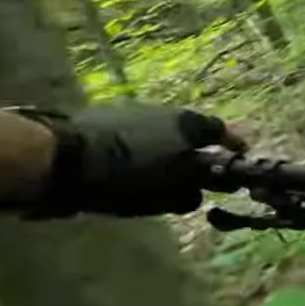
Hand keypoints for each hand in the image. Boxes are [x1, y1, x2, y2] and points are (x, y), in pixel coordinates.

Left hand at [9, 104, 243, 218]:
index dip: (231, 144)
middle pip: (187, 132)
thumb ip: (188, 192)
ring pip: (159, 135)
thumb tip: (196, 192)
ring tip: (159, 179)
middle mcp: (162, 111)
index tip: (240, 154)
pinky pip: (135, 138)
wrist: (64, 159)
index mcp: (184, 124)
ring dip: (164, 153)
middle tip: (194, 176)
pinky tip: (130, 173)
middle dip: (193, 152)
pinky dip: (140, 152)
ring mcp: (131, 112)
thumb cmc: (126, 178)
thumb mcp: (165, 194)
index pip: (218, 131)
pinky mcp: (105, 120)